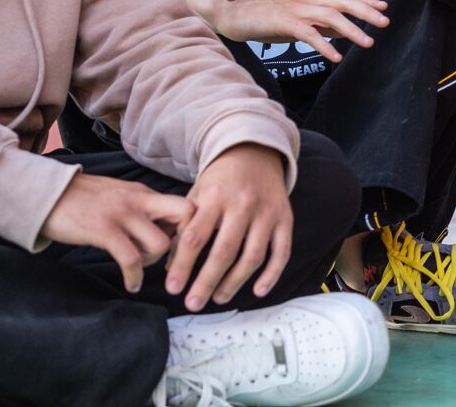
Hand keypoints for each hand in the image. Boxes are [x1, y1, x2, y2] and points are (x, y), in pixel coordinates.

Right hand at [40, 173, 193, 293]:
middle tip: (171, 262)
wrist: (46, 193)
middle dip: (185, 243)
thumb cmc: (81, 200)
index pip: (186, 206)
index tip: (178, 249)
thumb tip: (162, 231)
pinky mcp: (105, 230)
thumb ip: (141, 209)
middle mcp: (140, 200)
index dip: (189, 230)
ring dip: (154, 263)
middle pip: (185, 214)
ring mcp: (123, 214)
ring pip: (161, 243)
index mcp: (144, 193)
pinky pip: (132, 258)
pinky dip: (135, 277)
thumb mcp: (119, 197)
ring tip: (140, 270)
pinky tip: (131, 284)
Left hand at [164, 144, 293, 310]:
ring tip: (219, 298)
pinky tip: (257, 290)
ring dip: (235, 282)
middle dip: (206, 281)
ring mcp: (266, 212)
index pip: (195, 236)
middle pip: (224, 251)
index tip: (173, 288)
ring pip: (252, 255)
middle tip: (193, 303)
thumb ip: (184, 227)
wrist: (254, 152)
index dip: (183, 265)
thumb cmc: (221, 179)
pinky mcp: (285, 219)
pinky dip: (271, 274)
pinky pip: (281, 252)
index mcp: (215, 197)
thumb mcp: (197, 194)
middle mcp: (242, 204)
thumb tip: (170, 265)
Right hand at [200, 0, 388, 62]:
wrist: (230, 14)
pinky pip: (309, 34)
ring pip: (330, 18)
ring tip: (368, 43)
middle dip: (366, 12)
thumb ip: (317, 26)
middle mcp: (305, 0)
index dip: (364, 2)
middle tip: (386, 22)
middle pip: (343, 3)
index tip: (383, 9)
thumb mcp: (295, 23)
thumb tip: (340, 35)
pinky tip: (336, 57)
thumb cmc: (262, 20)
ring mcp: (295, 9)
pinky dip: (324, 45)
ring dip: (352, 30)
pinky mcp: (283, 22)